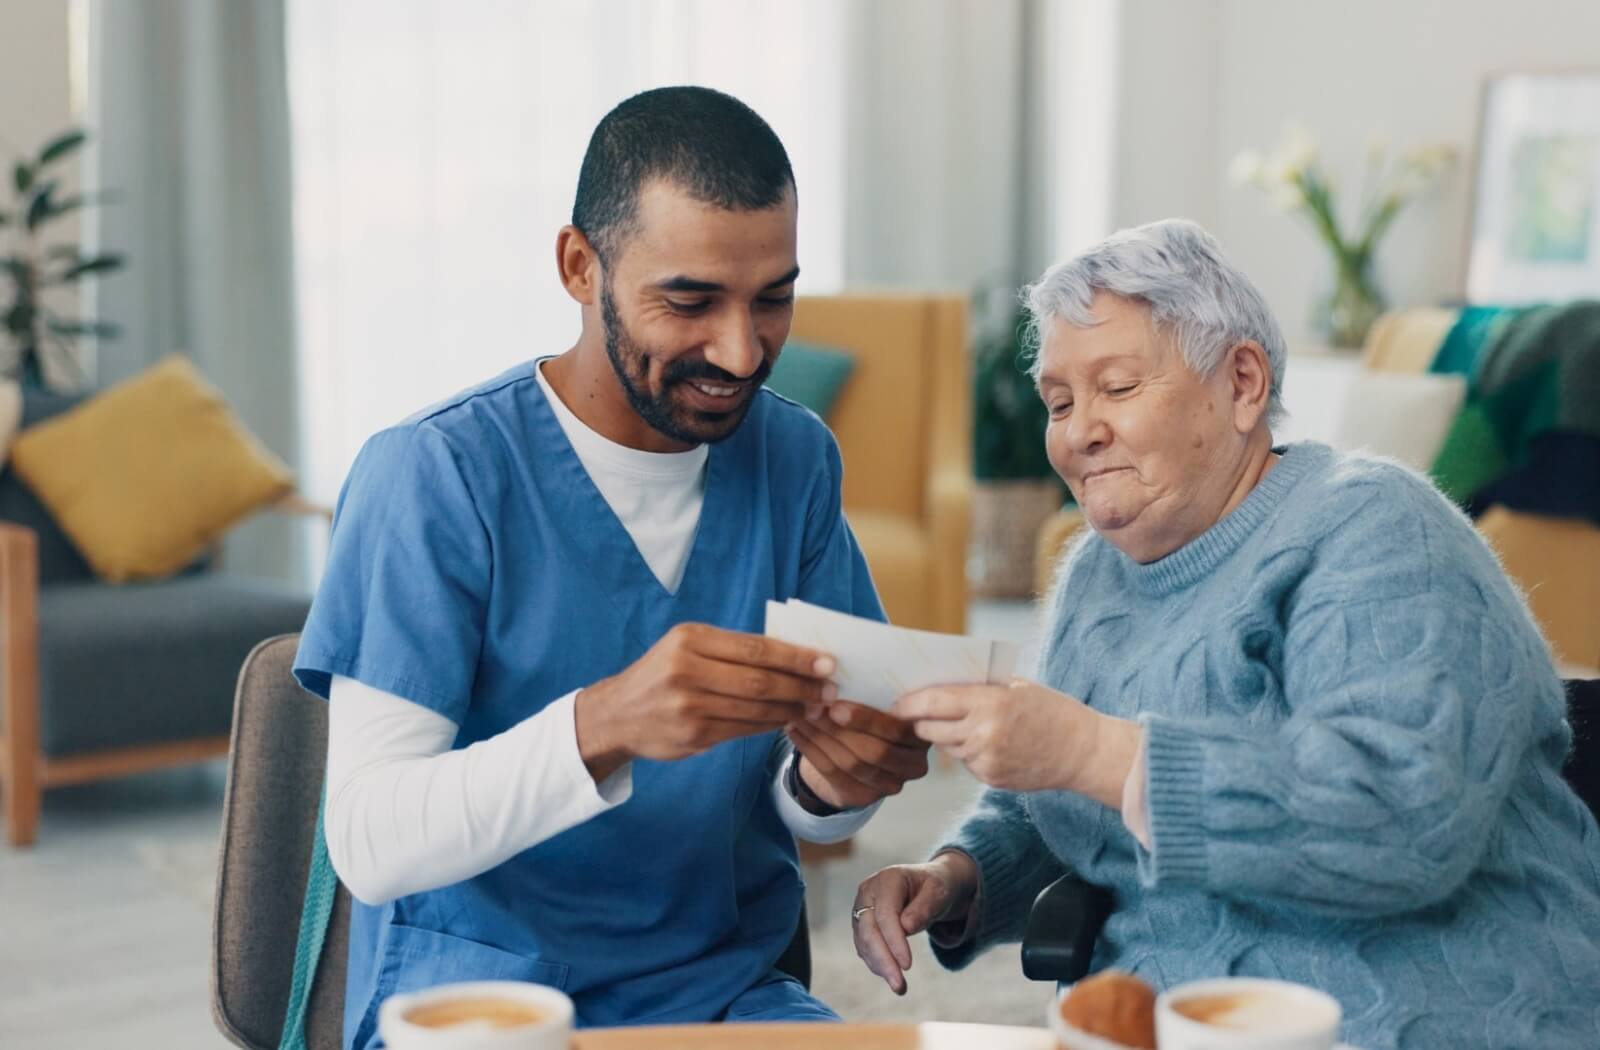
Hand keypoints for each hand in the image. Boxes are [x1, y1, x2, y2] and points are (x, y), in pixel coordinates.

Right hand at [575, 623, 835, 778]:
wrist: (617, 714)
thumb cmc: (663, 674)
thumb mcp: (688, 648)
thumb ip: (733, 650)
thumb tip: (794, 654)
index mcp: (690, 640)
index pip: (756, 648)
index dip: (796, 657)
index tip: (827, 662)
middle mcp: (687, 670)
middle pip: (760, 680)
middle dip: (801, 685)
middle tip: (830, 690)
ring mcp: (689, 706)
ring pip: (755, 708)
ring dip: (792, 709)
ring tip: (816, 707)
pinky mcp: (693, 735)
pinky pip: (743, 729)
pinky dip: (770, 725)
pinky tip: (787, 720)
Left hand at [786, 702, 930, 810]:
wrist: (857, 753)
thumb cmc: (871, 717)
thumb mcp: (882, 703)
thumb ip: (874, 693)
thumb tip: (838, 673)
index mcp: (923, 736)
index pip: (898, 731)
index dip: (867, 719)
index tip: (836, 703)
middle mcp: (913, 765)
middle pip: (874, 751)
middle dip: (839, 728)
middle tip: (812, 707)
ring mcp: (890, 785)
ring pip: (850, 762)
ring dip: (821, 736)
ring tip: (800, 714)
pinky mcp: (863, 797)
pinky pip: (832, 773)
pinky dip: (810, 749)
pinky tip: (795, 730)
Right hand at [852, 852, 978, 993]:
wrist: (930, 887)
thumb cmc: (936, 887)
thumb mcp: (939, 892)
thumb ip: (924, 907)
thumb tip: (906, 927)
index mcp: (887, 879)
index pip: (885, 914)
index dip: (894, 941)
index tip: (908, 966)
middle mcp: (869, 892)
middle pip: (868, 930)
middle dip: (883, 961)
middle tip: (900, 987)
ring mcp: (862, 908)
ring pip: (863, 943)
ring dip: (880, 967)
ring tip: (900, 987)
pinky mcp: (862, 924)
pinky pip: (865, 948)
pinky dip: (877, 964)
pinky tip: (892, 975)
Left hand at [892, 680, 1139, 804]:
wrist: (1083, 751)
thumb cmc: (1051, 710)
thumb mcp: (1015, 687)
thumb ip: (978, 688)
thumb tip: (937, 686)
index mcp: (990, 703)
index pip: (933, 702)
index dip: (909, 703)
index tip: (896, 703)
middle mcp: (984, 734)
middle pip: (930, 730)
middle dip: (920, 722)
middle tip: (914, 715)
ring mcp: (986, 760)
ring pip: (947, 748)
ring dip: (947, 737)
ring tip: (962, 725)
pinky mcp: (991, 778)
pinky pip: (966, 763)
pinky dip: (969, 752)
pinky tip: (988, 743)